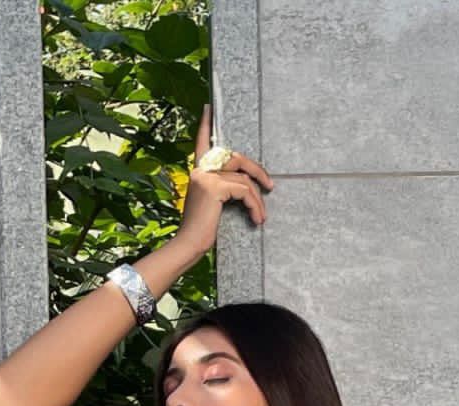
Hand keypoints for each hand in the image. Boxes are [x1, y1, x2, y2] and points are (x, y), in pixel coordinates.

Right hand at [175, 103, 274, 257]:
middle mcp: (200, 170)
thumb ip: (222, 189)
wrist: (189, 245)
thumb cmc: (201, 230)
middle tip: (270, 186)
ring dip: (257, 198)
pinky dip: (255, 205)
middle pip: (236, 158)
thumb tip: (245, 186)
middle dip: (257, 171)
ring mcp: (206, 176)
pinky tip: (256, 219)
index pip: (202, 144)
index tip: (208, 107)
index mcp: (198, 173)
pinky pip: (244, 190)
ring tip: (260, 216)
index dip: (206, 126)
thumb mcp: (211, 205)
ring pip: (244, 178)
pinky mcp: (214, 187)